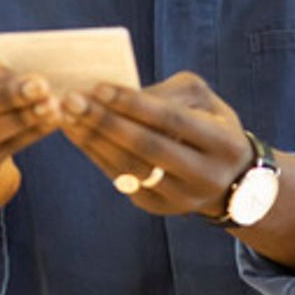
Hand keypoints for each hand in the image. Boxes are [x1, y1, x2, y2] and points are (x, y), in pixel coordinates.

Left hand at [57, 70, 251, 217]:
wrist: (228, 178)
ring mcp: (181, 198)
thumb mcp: (203, 101)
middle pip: (147, 148)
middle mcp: (205, 176)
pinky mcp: (158, 208)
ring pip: (130, 168)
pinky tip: (77, 134)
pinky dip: (96, 155)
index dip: (134, 104)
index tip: (99, 86)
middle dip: (105, 122)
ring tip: (67, 116)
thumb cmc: (210, 124)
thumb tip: (119, 95)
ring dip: (94, 141)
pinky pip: (121, 179)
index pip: (172, 121)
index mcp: (224, 144)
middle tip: (71, 101)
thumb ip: (168, 93)